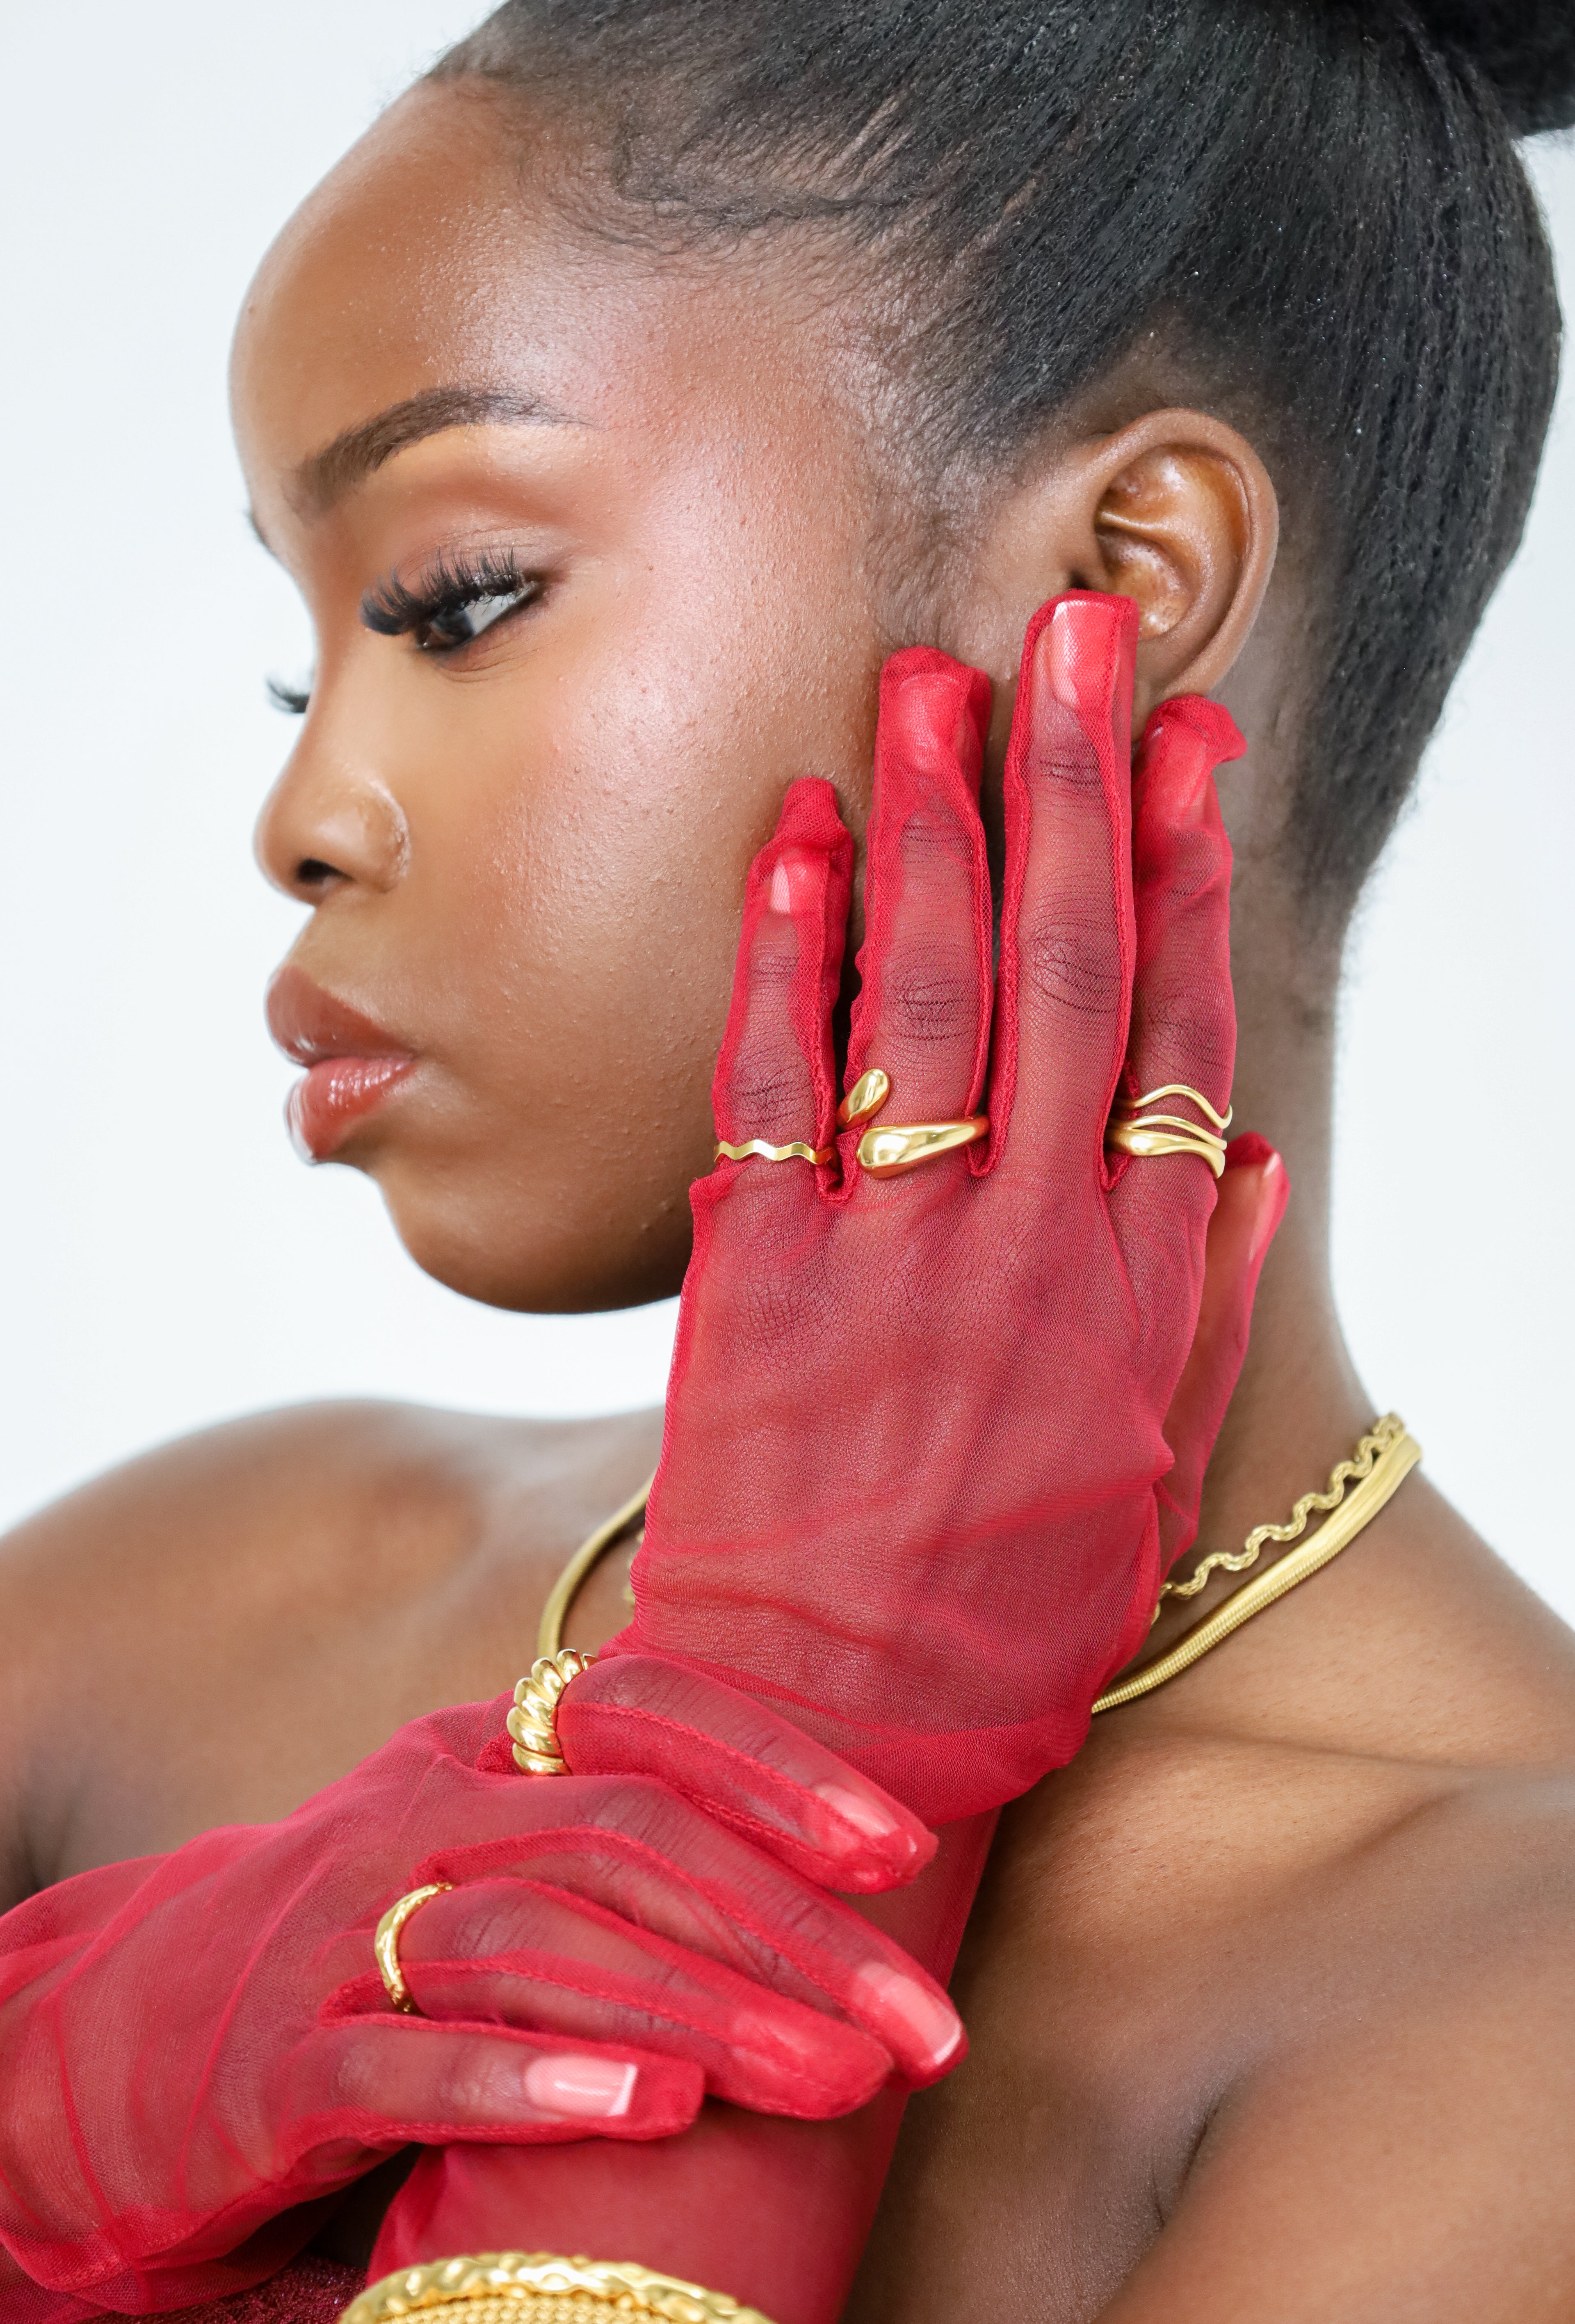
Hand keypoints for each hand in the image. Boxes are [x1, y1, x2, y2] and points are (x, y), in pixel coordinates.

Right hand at [0, 1664, 954, 2313]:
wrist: (120, 2044)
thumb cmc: (363, 1951)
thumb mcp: (490, 1866)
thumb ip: (618, 1855)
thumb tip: (832, 1904)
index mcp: (480, 1752)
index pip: (645, 1707)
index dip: (778, 1764)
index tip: (898, 1847)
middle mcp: (420, 1813)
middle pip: (625, 1835)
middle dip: (789, 1929)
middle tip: (916, 2028)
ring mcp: (343, 1932)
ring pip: (540, 1940)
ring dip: (700, 2010)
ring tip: (828, 2081)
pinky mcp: (279, 2063)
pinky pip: (411, 2060)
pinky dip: (533, 2083)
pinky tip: (645, 2116)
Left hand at [608, 591, 1287, 1822]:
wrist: (822, 1734)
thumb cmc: (1000, 1618)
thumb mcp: (1147, 1474)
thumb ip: (1204, 1303)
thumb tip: (1251, 1143)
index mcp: (1132, 1291)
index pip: (1174, 1035)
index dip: (1186, 878)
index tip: (1191, 745)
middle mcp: (1024, 1244)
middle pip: (1060, 973)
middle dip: (1073, 790)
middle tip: (1075, 632)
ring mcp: (889, 1251)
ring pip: (926, 996)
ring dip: (935, 825)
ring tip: (937, 676)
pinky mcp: (757, 1275)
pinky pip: (773, 1082)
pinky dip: (785, 953)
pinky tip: (797, 833)